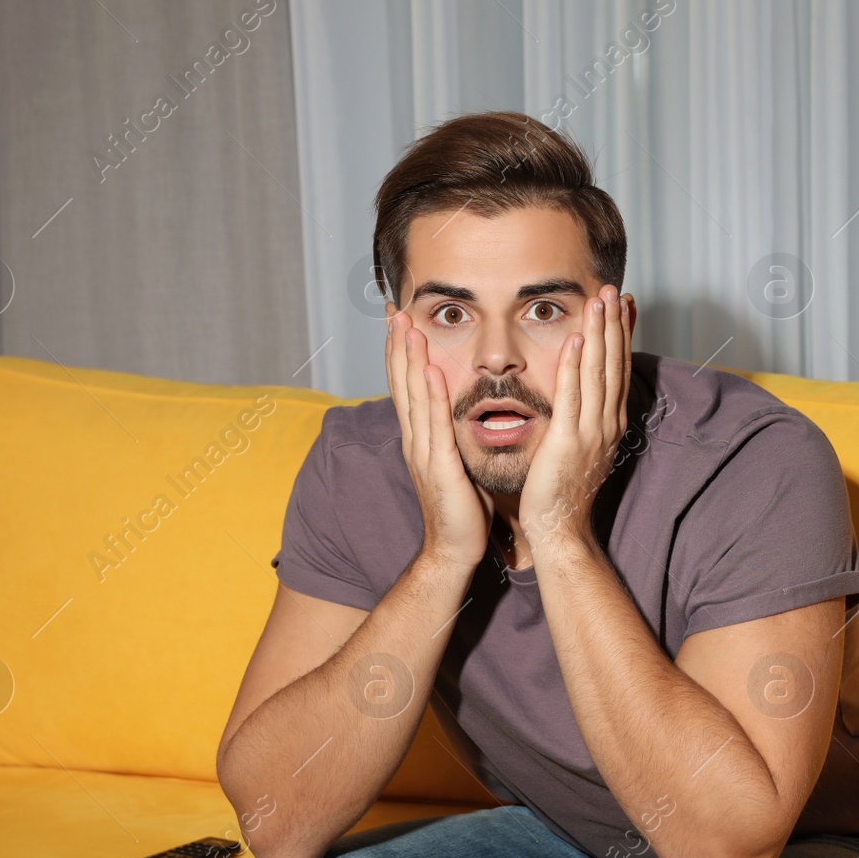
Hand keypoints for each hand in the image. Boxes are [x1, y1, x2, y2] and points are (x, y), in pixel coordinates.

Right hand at [384, 308, 493, 570]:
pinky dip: (432, 395)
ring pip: (415, 396)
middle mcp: (416, 439)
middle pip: (403, 382)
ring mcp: (423, 452)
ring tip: (407, 326)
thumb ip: (454, 435)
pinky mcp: (438, 466)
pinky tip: (432, 371)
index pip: (408, 385)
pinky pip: (435, 424)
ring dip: (410, 360)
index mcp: (420, 437)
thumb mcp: (456, 461)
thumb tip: (464, 412)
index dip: (402, 352)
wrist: (454, 550)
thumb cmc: (462, 509)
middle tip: (394, 308)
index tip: (401, 320)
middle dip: (398, 344)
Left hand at [519, 285, 634, 555]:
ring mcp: (590, 431)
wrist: (560, 527)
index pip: (620, 369)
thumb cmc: (563, 491)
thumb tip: (586, 397)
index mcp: (610, 423)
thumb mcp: (582, 448)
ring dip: (600, 334)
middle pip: (614, 364)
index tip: (625, 304)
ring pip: (598, 373)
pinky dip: (576, 366)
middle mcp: (606, 423)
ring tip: (600, 300)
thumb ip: (585, 419)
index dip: (623, 334)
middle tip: (614, 288)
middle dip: (614, 324)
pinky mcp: (568, 440)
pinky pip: (573, 396)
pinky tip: (577, 340)